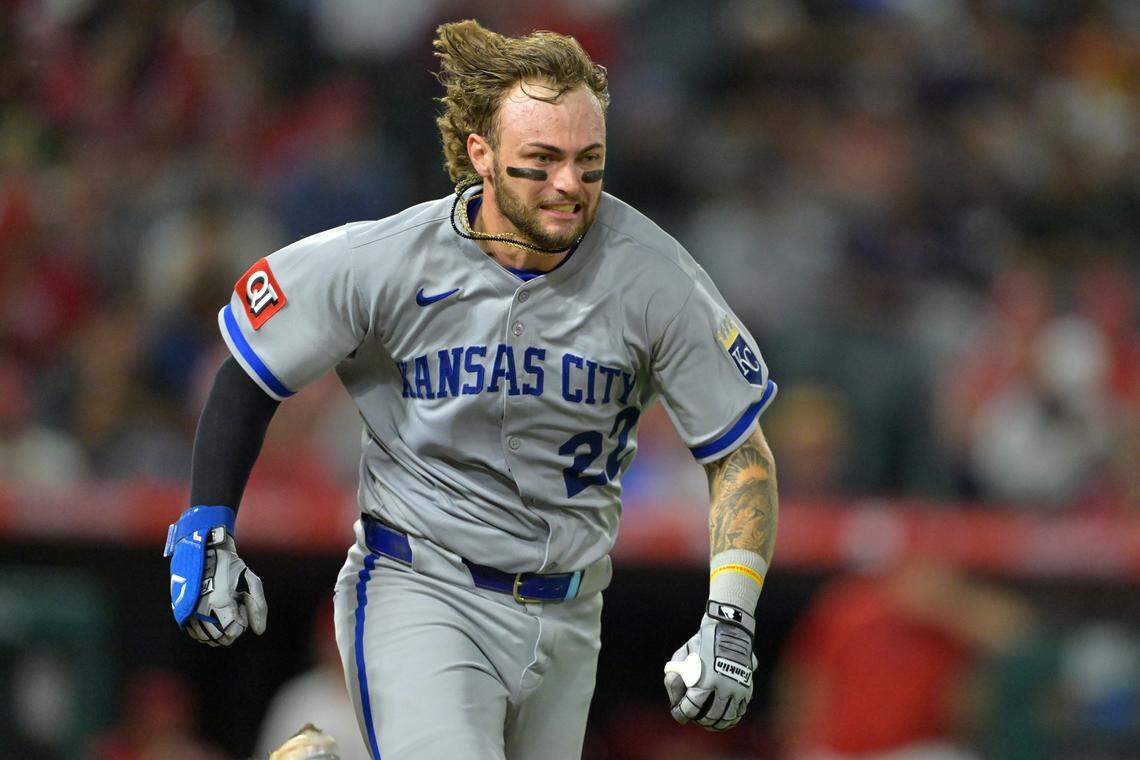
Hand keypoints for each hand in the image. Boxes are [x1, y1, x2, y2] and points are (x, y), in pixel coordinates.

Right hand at [183, 532, 267, 646]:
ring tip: (221, 609)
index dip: (242, 621)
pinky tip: (211, 614)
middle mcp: (202, 611)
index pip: (234, 632)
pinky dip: (205, 630)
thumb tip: (259, 631)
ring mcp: (189, 612)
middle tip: (232, 607)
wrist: (202, 550)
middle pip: (221, 639)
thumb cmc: (230, 564)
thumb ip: (258, 606)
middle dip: (232, 628)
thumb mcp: (250, 580)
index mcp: (220, 602)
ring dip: (219, 629)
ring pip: (207, 638)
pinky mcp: (181, 612)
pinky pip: (195, 634)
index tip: (240, 604)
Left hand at [663, 601, 756, 730]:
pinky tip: (724, 719)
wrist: (729, 628)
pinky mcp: (747, 687)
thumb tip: (675, 700)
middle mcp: (722, 688)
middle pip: (709, 717)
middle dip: (699, 721)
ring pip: (726, 717)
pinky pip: (740, 711)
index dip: (681, 715)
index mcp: (704, 681)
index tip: (679, 715)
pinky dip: (732, 719)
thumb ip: (674, 678)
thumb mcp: (681, 655)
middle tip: (694, 719)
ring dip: (716, 724)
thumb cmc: (701, 642)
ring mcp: (737, 689)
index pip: (690, 709)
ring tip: (709, 723)